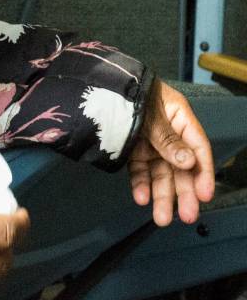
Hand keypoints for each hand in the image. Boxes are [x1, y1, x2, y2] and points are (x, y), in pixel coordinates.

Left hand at [128, 79, 214, 225]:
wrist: (95, 82)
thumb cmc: (126, 90)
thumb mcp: (150, 113)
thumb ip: (168, 138)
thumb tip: (188, 161)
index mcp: (179, 117)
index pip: (197, 148)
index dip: (203, 173)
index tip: (204, 195)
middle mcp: (167, 131)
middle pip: (180, 166)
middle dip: (183, 192)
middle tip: (186, 215)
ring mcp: (150, 140)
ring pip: (160, 172)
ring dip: (162, 194)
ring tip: (161, 217)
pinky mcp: (133, 146)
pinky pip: (139, 168)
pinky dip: (141, 183)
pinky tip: (141, 197)